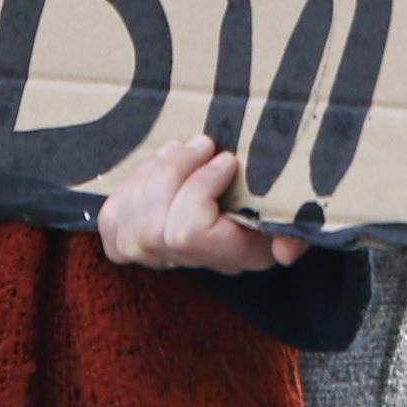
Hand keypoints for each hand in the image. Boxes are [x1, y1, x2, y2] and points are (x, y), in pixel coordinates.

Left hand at [96, 135, 309, 274]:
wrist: (245, 207)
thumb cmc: (269, 197)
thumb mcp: (290, 208)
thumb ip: (294, 226)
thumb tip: (287, 248)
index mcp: (233, 256)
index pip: (189, 234)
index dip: (199, 189)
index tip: (227, 160)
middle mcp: (192, 263)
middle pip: (152, 229)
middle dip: (173, 173)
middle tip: (203, 143)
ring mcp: (157, 254)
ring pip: (129, 223)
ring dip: (153, 174)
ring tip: (181, 148)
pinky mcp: (129, 239)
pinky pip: (112, 220)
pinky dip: (130, 187)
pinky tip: (158, 166)